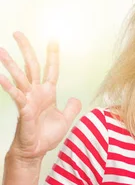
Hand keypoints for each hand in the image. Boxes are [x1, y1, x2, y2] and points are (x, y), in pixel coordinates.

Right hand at [0, 32, 80, 160]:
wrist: (36, 150)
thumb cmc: (47, 135)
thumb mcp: (65, 120)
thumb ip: (71, 108)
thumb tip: (76, 98)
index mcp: (48, 93)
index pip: (51, 70)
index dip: (52, 56)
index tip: (53, 40)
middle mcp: (36, 93)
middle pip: (31, 66)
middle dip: (26, 50)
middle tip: (17, 33)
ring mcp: (29, 100)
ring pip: (19, 77)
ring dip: (10, 63)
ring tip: (0, 50)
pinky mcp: (24, 109)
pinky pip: (16, 95)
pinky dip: (8, 86)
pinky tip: (0, 77)